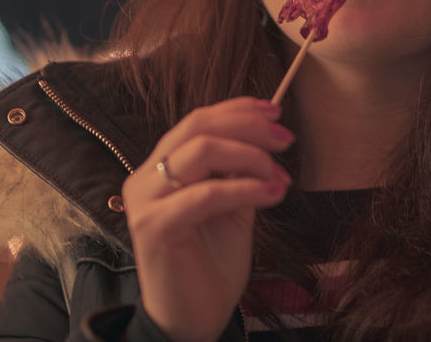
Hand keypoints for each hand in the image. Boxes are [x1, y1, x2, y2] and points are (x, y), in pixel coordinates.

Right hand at [123, 97, 293, 341]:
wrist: (192, 320)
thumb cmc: (211, 264)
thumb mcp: (232, 206)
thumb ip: (238, 170)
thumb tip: (265, 133)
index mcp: (160, 168)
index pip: (197, 120)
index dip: (238, 109)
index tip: (276, 111)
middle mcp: (145, 177)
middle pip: (198, 126)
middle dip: (249, 127)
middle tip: (285, 140)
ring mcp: (145, 201)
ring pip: (202, 151)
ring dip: (252, 157)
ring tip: (280, 177)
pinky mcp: (154, 227)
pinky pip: (206, 193)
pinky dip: (246, 188)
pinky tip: (273, 193)